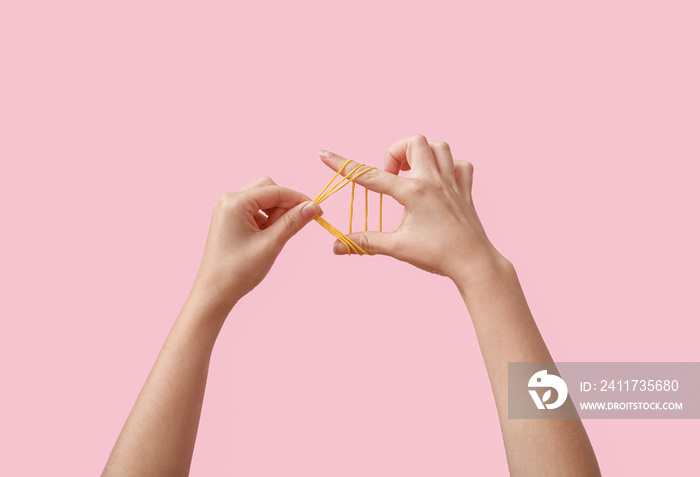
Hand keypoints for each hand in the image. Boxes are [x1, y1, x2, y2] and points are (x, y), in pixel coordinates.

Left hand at [190, 177, 321, 313]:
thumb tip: (313, 207)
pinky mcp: (229, 220)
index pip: (276, 191)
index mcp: (235, 202)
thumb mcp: (271, 244)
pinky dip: (267, 220)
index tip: (318, 211)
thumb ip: (293, 222)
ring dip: (276, 213)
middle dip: (286, 205)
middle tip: (296, 225)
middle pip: (268, 189)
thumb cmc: (238, 271)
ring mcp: (227, 210)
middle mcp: (229, 200)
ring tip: (277, 236)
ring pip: (262, 200)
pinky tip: (268, 238)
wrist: (214, 293)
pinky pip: (254, 211)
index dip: (299, 200)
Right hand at [319, 135, 505, 283]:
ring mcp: (452, 183)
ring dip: (421, 153)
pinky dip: (448, 166)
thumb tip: (336, 247)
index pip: (370, 176)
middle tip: (391, 177)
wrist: (473, 263)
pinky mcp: (466, 190)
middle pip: (413, 142)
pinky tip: (438, 181)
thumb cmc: (436, 255)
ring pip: (438, 147)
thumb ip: (365, 242)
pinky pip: (460, 164)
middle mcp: (433, 181)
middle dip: (395, 153)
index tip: (324, 155)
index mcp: (413, 193)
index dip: (343, 166)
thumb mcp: (397, 248)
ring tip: (412, 173)